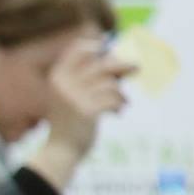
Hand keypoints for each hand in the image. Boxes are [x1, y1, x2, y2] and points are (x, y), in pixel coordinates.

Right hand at [32, 42, 133, 187]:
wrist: (61, 149)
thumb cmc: (70, 120)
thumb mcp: (71, 96)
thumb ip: (89, 78)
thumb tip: (122, 61)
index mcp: (58, 77)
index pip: (77, 50)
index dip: (94, 45)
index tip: (106, 46)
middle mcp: (64, 84)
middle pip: (101, 64)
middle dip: (121, 65)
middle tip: (136, 68)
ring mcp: (74, 97)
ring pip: (110, 82)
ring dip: (120, 92)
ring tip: (122, 101)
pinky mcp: (86, 111)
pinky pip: (113, 98)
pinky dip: (120, 104)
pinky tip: (118, 112)